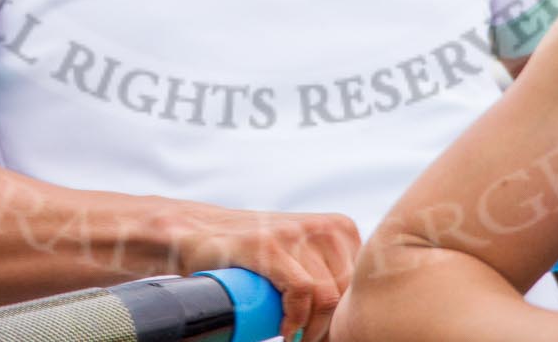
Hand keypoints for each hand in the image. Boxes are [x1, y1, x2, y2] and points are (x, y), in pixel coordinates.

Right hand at [167, 203, 360, 341]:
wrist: (196, 233)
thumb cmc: (253, 253)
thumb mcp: (302, 253)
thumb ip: (328, 271)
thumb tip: (352, 315)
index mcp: (339, 228)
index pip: (360, 285)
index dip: (345, 317)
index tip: (325, 334)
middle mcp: (323, 226)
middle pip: (345, 293)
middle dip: (327, 326)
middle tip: (305, 338)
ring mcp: (296, 233)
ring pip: (326, 296)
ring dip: (310, 328)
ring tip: (292, 335)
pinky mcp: (269, 244)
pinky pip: (301, 291)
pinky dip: (295, 318)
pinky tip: (284, 329)